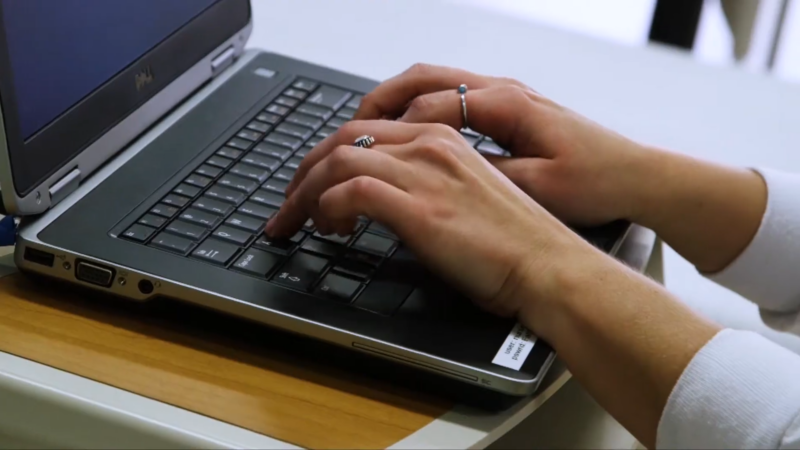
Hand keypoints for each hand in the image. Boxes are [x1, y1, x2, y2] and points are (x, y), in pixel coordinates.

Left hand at [266, 120, 600, 317]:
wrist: (549, 267)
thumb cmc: (516, 245)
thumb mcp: (466, 199)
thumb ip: (425, 189)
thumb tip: (383, 205)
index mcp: (443, 141)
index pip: (365, 131)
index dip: (326, 157)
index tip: (311, 185)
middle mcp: (431, 147)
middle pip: (343, 137)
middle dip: (304, 172)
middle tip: (287, 205)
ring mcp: (425, 173)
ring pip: (338, 159)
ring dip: (305, 192)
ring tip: (295, 221)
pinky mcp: (420, 207)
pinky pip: (351, 190)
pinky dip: (327, 207)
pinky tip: (329, 229)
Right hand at [355, 63, 650, 226]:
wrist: (637, 176)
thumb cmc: (595, 182)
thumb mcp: (538, 187)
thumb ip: (486, 172)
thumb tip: (440, 169)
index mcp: (506, 105)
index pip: (430, 106)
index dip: (390, 130)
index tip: (363, 152)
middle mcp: (502, 90)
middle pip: (423, 79)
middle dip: (379, 101)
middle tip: (347, 129)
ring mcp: (505, 95)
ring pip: (434, 82)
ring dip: (396, 100)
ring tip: (365, 127)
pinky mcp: (510, 108)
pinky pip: (451, 97)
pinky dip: (419, 108)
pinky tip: (407, 132)